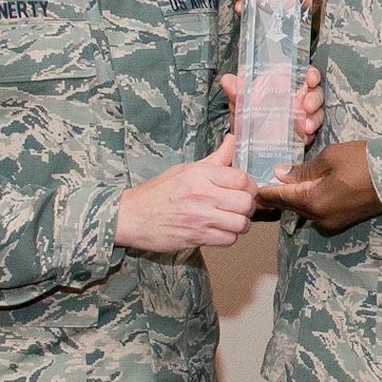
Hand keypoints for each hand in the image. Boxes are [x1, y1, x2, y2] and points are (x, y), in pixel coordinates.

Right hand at [114, 134, 256, 252]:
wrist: (131, 216)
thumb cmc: (157, 193)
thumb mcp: (185, 169)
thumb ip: (214, 159)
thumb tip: (231, 141)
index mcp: (199, 174)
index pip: (242, 179)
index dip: (250, 187)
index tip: (245, 190)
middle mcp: (201, 194)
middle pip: (246, 202)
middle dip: (248, 207)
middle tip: (240, 207)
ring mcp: (199, 217)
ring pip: (241, 224)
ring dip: (240, 224)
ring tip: (230, 220)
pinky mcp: (196, 237)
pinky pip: (228, 240)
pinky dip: (228, 237)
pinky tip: (219, 231)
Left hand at [219, 65, 324, 142]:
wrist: (246, 139)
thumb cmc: (248, 114)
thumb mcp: (241, 101)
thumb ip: (237, 91)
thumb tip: (227, 81)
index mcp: (285, 83)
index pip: (304, 73)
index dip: (310, 74)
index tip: (310, 78)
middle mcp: (296, 97)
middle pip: (314, 92)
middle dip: (314, 99)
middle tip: (307, 106)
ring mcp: (302, 114)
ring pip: (316, 112)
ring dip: (314, 118)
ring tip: (306, 126)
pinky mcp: (303, 131)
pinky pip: (312, 130)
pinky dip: (310, 134)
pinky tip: (304, 136)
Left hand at [261, 140, 381, 233]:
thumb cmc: (365, 163)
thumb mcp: (330, 157)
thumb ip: (302, 169)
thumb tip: (280, 174)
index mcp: (313, 201)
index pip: (277, 198)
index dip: (260, 191)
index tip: (246, 185)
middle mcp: (319, 218)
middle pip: (288, 206)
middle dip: (274, 194)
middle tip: (258, 180)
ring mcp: (331, 222)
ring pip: (302, 209)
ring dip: (291, 197)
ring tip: (279, 181)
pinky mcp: (341, 220)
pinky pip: (316, 211)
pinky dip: (307, 200)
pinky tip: (303, 186)